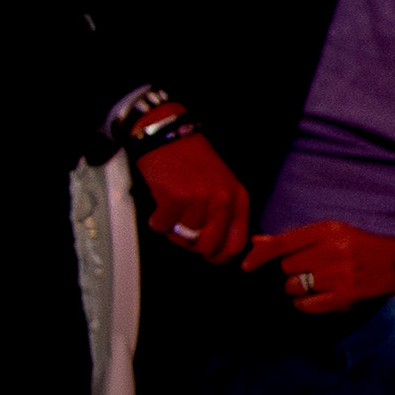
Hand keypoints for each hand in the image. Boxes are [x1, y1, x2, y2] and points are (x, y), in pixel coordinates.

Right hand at [139, 129, 261, 264]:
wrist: (169, 137)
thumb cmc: (194, 160)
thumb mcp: (222, 184)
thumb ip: (225, 212)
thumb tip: (215, 243)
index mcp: (237, 198)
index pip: (236, 243)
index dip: (221, 256)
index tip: (210, 257)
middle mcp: (222, 201)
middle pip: (208, 246)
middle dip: (192, 246)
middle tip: (183, 237)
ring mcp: (198, 200)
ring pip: (183, 237)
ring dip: (172, 231)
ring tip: (170, 215)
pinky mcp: (174, 198)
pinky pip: (162, 226)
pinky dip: (157, 221)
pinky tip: (158, 208)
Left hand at [251, 218, 394, 314]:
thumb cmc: (358, 245)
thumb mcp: (329, 233)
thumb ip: (292, 238)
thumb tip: (256, 242)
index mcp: (327, 230)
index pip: (281, 243)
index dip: (258, 256)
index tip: (246, 266)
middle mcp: (332, 250)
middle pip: (286, 267)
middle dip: (290, 271)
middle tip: (307, 270)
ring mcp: (340, 274)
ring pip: (294, 286)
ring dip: (297, 288)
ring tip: (314, 283)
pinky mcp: (347, 295)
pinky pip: (307, 304)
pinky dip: (304, 303)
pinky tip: (312, 298)